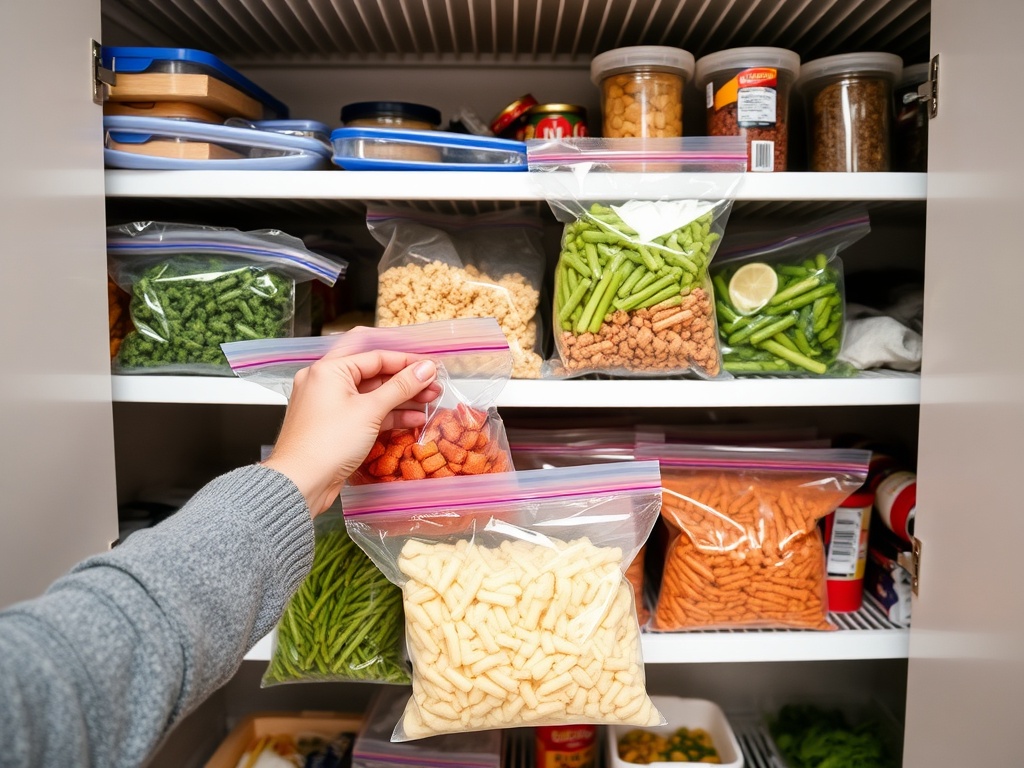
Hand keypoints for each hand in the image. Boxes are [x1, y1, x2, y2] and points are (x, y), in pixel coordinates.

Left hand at [262, 346, 440, 515]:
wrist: (300, 483)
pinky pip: (365, 413)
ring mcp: (330, 405)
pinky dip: (388, 415)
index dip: (406, 361)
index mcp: (328, 370)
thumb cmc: (326, 444)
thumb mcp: (370, 410)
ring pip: (372, 395)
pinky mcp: (335, 426)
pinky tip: (412, 419)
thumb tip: (425, 369)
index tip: (430, 367)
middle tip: (432, 385)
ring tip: (429, 402)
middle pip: (374, 374)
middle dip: (406, 380)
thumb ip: (400, 387)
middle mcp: (325, 382)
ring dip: (401, 398)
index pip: (375, 356)